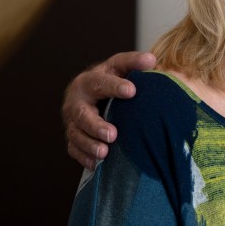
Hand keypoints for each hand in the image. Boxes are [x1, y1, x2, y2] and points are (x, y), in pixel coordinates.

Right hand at [63, 51, 156, 168]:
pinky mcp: (73, 137)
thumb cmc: (112, 78)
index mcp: (88, 81)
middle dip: (95, 125)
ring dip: (89, 145)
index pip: (100, 82)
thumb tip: (152, 60)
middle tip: (112, 134)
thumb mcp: (121, 67)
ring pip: (76, 135)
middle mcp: (76, 102)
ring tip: (104, 153)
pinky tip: (95, 165)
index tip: (132, 91)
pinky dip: (83, 157)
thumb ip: (134, 63)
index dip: (114, 86)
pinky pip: (74, 149)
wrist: (93, 93)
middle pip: (81, 114)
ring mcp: (72, 121)